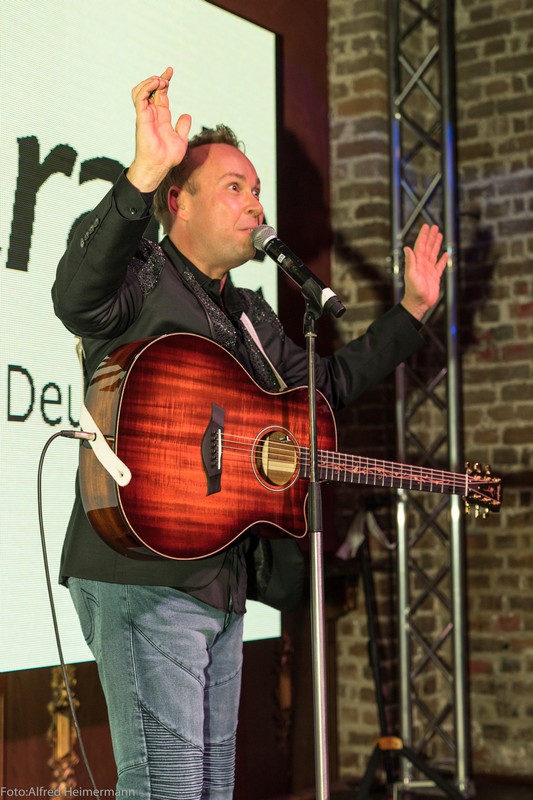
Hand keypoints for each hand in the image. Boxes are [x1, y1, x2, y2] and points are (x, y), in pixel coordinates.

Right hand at [127, 67, 191, 192]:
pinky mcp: (141, 117)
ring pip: (141, 90)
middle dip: (158, 78)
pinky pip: (140, 97)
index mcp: (161, 116)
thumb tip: (186, 115)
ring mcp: (146, 115)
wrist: (159, 166)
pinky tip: (156, 84)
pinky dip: (146, 88)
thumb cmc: (167, 157)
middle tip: (168, 74)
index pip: (161, 94)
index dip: (164, 82)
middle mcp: (152, 113)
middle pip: (151, 89)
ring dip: (150, 82)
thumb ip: (183, 127)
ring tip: (161, 81)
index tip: (170, 72)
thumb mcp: (180, 139)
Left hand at [400, 224, 448, 320]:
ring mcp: (429, 270)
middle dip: (431, 237)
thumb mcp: (411, 275)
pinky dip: (443, 259)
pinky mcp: (435, 277)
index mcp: (417, 262)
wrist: (419, 303)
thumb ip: (410, 261)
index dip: (423, 236)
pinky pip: (440, 265)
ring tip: (439, 235)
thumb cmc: (414, 291)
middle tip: (434, 227)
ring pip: (433, 254)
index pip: (420, 246)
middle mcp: (422, 264)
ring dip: (436, 244)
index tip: (426, 227)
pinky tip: (445, 253)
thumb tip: (406, 248)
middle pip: (428, 247)